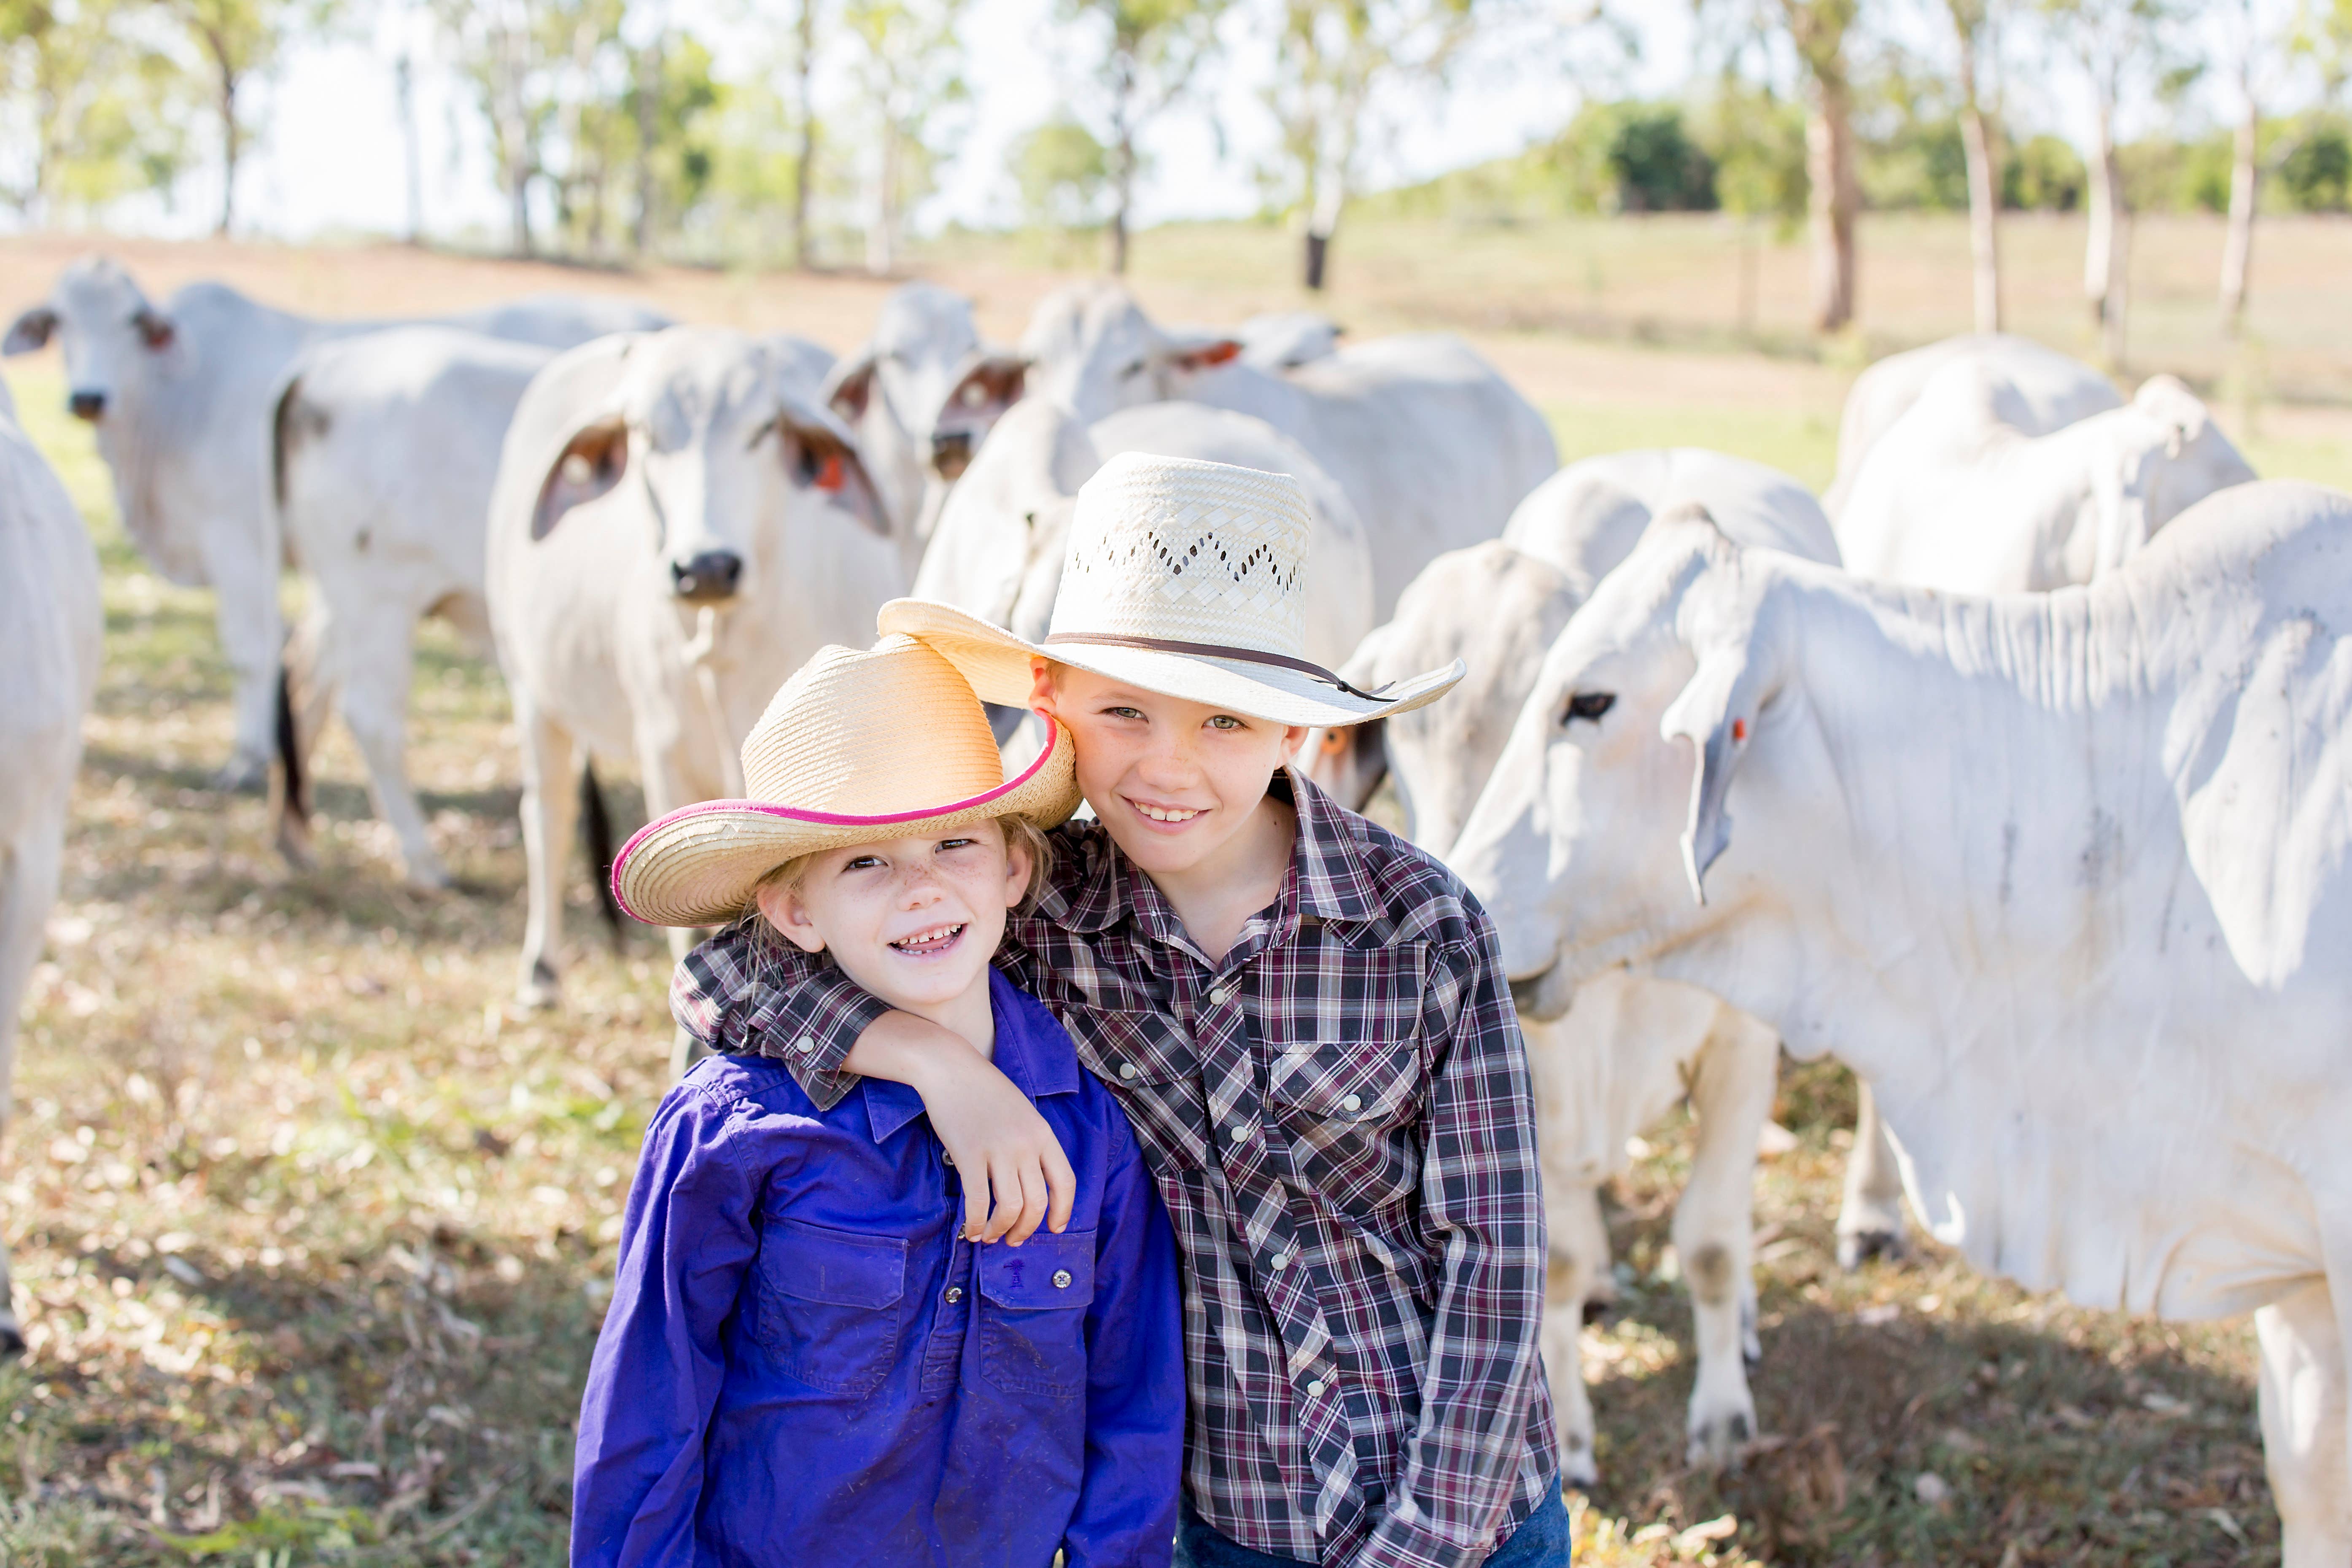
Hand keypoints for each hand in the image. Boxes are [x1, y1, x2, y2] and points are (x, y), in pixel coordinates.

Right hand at [845, 1012, 1076, 1244]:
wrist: (950, 1068)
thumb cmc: (985, 1091)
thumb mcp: (1023, 1113)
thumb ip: (1032, 1143)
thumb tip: (1031, 1183)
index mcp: (1043, 1133)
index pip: (1065, 1181)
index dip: (1063, 1211)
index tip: (1055, 1228)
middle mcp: (1025, 1144)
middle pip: (1037, 1202)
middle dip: (1027, 1229)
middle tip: (1014, 1239)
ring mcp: (998, 1149)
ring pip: (1010, 1208)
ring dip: (1001, 1230)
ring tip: (991, 1237)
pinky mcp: (969, 1155)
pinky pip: (978, 1202)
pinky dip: (976, 1223)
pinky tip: (972, 1230)